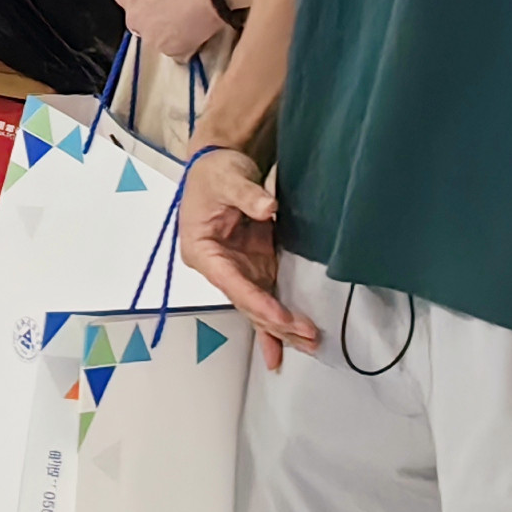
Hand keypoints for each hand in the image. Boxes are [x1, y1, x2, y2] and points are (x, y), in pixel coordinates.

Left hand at [115, 0, 222, 59]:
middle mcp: (133, 19)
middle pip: (142, 19)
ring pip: (159, 36)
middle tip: (180, 0)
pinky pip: (179, 51)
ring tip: (192, 14)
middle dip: (157, 12)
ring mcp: (153, 37)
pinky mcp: (175, 51)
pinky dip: (187, 44)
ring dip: (171, 29)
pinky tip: (199, 30)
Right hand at [179, 144, 315, 366]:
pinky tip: (282, 348)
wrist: (221, 164)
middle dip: (276, 322)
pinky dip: (275, 322)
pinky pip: (265, 299)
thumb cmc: (216, 172)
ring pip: (258, 308)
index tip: (281, 316)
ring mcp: (238, 270)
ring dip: (281, 329)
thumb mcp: (228, 178)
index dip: (256, 302)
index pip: (231, 284)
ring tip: (309, 345)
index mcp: (202, 251)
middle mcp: (218, 267)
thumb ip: (247, 195)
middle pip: (247, 303)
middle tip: (308, 334)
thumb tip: (266, 207)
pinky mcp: (254, 267)